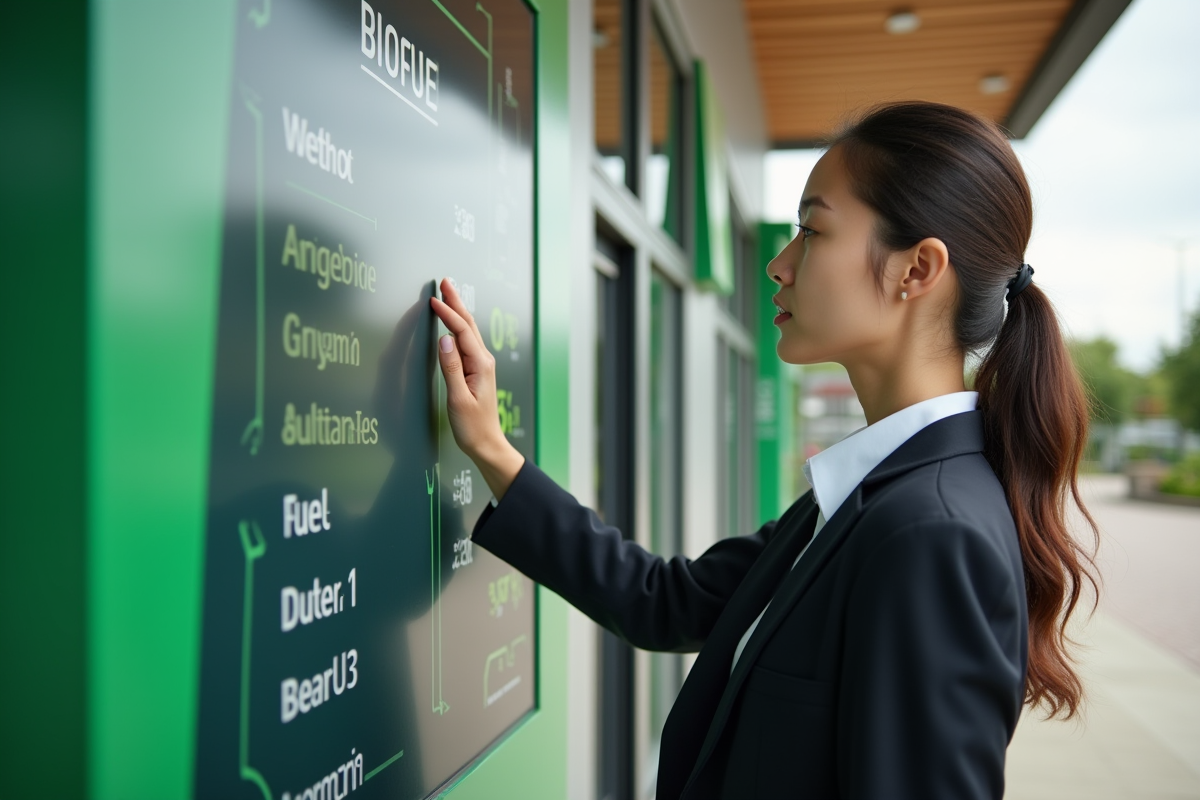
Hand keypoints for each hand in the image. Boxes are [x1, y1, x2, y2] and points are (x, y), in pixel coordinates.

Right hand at [430, 278, 524, 500]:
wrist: (486, 443)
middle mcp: (483, 361)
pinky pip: (466, 342)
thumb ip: (451, 368)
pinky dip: (458, 326)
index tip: (433, 300)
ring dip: (457, 311)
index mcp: (480, 365)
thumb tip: (444, 339)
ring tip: (448, 294)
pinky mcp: (476, 371)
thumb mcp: (457, 398)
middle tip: (445, 281)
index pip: (461, 332)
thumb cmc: (472, 426)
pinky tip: (453, 323)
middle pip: (468, 325)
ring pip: (468, 331)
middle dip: (456, 302)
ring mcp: (481, 365)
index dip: (447, 314)